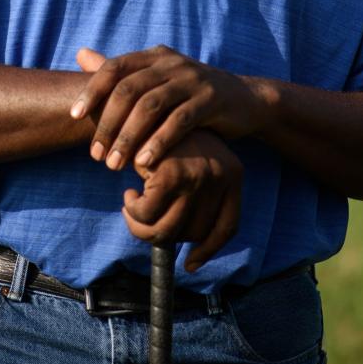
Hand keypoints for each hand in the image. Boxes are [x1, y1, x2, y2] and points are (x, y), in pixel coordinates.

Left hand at [71, 45, 262, 171]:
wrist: (244, 100)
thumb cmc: (190, 94)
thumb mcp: (157, 78)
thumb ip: (121, 72)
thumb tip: (80, 53)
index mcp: (154, 56)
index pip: (115, 67)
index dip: (93, 90)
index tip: (74, 116)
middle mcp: (171, 63)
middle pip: (129, 90)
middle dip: (108, 123)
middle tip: (95, 156)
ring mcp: (192, 79)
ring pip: (151, 106)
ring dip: (128, 137)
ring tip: (114, 165)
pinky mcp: (211, 100)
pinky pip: (180, 121)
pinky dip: (159, 142)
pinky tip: (145, 163)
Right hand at [121, 128, 242, 272]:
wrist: (146, 98)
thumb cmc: (168, 139)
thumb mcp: (190, 168)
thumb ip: (194, 204)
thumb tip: (195, 265)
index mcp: (233, 174)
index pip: (228, 227)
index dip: (208, 250)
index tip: (190, 265)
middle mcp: (223, 176)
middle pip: (194, 233)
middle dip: (162, 235)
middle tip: (140, 220)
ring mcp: (200, 175)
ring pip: (168, 230)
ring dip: (142, 226)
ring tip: (131, 208)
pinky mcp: (173, 174)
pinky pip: (147, 214)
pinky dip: (133, 211)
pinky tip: (128, 193)